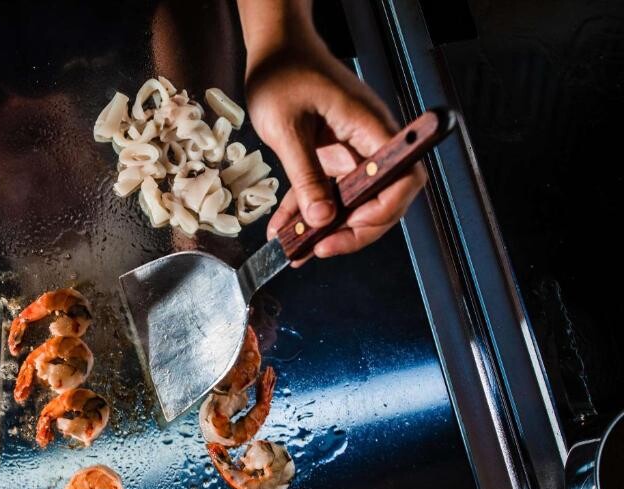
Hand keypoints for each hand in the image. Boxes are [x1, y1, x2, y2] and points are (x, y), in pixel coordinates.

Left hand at [245, 35, 425, 263]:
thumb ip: (306, 175)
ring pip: (349, 203)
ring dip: (325, 230)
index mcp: (370, 128)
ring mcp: (350, 152)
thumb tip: (322, 219)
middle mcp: (368, 143)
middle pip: (379, 199)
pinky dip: (304, 214)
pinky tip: (282, 231)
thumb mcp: (288, 129)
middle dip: (353, 230)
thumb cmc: (285, 74)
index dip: (384, 211)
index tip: (351, 229)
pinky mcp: (330, 157)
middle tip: (319, 249)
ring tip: (296, 250)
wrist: (275, 49)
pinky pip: (323, 193)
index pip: (401, 179)